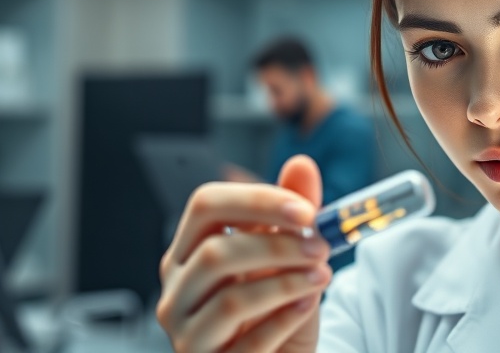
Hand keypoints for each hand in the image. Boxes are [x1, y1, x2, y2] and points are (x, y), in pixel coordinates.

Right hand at [158, 155, 330, 352]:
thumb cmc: (274, 311)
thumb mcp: (288, 259)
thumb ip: (291, 214)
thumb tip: (301, 165)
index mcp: (189, 252)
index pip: (205, 206)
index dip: (256, 201)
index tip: (305, 210)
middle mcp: (177, 290)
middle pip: (215, 252)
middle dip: (277, 245)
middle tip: (322, 246)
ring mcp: (187, 333)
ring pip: (230, 299)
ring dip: (286, 282)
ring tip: (321, 275)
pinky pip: (248, 344)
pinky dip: (284, 320)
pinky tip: (306, 306)